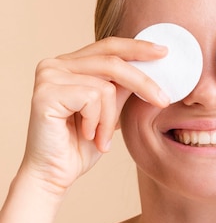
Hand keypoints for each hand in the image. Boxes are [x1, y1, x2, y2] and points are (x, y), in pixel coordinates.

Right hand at [21, 37, 168, 195]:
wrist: (53, 175)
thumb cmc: (79, 146)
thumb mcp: (110, 111)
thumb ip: (122, 87)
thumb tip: (151, 66)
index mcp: (69, 64)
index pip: (108, 46)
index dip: (137, 47)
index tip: (164, 52)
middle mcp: (55, 64)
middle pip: (112, 61)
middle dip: (143, 82)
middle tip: (164, 100)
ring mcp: (48, 76)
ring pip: (105, 86)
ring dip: (110, 118)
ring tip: (100, 137)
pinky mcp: (45, 93)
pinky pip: (91, 98)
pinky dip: (96, 122)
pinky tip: (85, 135)